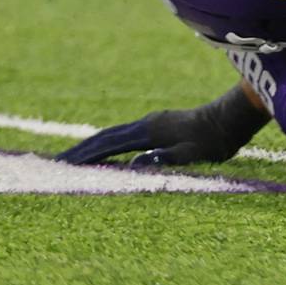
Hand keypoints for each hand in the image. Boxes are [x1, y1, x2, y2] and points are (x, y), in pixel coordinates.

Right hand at [55, 85, 267, 167]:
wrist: (232, 118)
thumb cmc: (215, 142)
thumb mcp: (192, 156)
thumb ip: (165, 159)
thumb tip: (136, 164)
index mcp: (149, 131)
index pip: (108, 144)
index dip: (84, 156)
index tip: (61, 166)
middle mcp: (146, 123)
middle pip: (104, 136)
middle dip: (78, 150)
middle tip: (53, 164)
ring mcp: (152, 121)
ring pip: (113, 133)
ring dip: (90, 145)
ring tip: (71, 159)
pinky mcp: (158, 124)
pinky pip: (124, 134)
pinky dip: (106, 143)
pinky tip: (104, 152)